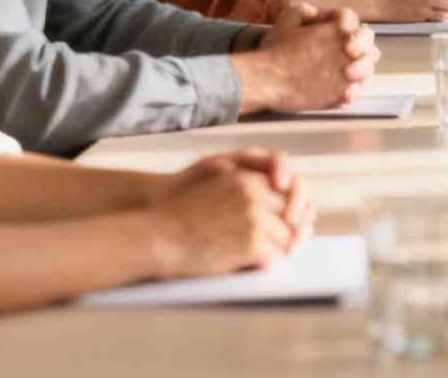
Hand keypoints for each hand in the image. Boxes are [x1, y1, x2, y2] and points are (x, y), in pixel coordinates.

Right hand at [147, 156, 301, 277]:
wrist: (156, 238)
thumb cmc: (180, 218)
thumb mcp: (214, 190)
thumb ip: (243, 192)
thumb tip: (275, 207)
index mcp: (245, 179)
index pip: (285, 192)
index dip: (289, 211)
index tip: (290, 225)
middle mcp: (253, 194)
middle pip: (291, 214)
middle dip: (291, 231)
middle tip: (289, 245)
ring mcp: (255, 218)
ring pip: (288, 238)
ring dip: (281, 250)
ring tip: (271, 258)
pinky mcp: (252, 243)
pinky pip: (277, 257)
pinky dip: (271, 265)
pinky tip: (259, 268)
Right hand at [252, 3, 380, 111]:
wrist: (267, 80)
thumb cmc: (275, 52)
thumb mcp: (285, 22)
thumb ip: (301, 12)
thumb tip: (311, 11)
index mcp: (335, 30)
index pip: (354, 22)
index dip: (349, 25)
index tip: (342, 31)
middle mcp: (346, 50)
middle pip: (369, 48)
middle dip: (362, 50)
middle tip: (349, 54)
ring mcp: (345, 73)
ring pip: (367, 72)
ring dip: (360, 71)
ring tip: (345, 73)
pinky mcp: (339, 94)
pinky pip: (356, 93)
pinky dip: (353, 92)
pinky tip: (342, 91)